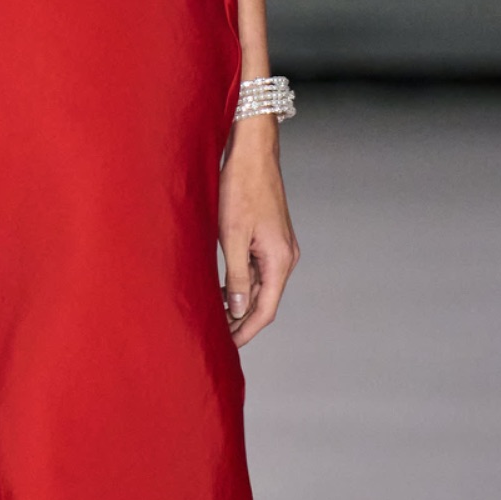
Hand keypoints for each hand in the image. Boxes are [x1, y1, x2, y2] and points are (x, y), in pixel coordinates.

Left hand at [219, 114, 297, 346]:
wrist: (252, 153)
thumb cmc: (239, 188)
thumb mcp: (231, 235)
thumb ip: (237, 275)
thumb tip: (239, 309)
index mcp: (279, 260)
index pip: (265, 310)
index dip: (245, 331)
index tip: (226, 345)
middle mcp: (286, 257)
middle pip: (265, 301)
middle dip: (241, 321)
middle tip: (215, 336)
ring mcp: (280, 248)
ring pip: (262, 287)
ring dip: (240, 303)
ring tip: (214, 316)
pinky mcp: (272, 239)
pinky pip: (259, 271)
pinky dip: (242, 285)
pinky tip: (223, 289)